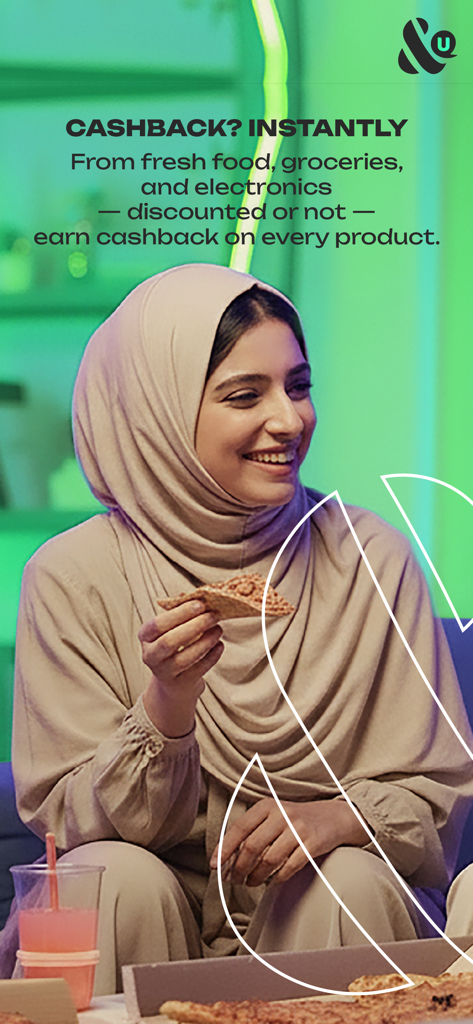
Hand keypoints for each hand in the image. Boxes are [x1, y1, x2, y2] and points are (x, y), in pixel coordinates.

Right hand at [140, 601, 223, 736]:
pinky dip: (211, 656)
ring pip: (184, 658)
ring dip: (205, 642)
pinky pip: (198, 670)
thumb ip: (182, 613)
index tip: (200, 604)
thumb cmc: (175, 646)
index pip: (157, 624)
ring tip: (219, 630)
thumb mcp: (171, 628)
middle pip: (169, 642)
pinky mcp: (180, 684)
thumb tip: (201, 595)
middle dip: (194, 627)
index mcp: (145, 636)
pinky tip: (219, 645)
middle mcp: (150, 656)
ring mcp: (164, 672)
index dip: (179, 614)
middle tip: (214, 616)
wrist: (174, 682)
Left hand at [210, 798, 367, 885]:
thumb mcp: (273, 817)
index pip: (239, 828)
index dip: (224, 849)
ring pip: (268, 859)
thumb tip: (226, 859)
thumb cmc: (296, 820)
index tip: (214, 866)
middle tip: (234, 880)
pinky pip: (288, 867)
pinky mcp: (312, 843)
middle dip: (239, 868)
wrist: (334, 817)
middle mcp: (281, 814)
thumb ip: (253, 832)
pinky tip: (272, 881)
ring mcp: (298, 829)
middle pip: (251, 846)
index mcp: (267, 806)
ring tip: (251, 882)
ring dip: (256, 876)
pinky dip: (276, 878)